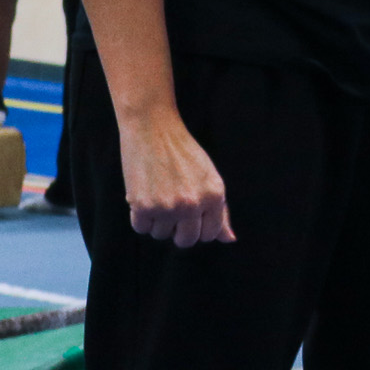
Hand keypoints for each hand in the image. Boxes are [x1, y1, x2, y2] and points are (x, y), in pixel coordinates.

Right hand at [118, 107, 234, 247]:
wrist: (154, 128)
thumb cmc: (183, 152)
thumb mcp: (209, 177)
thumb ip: (220, 210)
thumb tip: (230, 239)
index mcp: (215, 195)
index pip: (210, 234)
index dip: (199, 227)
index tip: (190, 215)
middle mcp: (193, 204)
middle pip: (186, 241)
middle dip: (178, 231)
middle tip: (173, 209)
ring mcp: (168, 207)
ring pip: (161, 235)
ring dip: (158, 220)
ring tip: (159, 194)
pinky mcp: (143, 206)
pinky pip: (141, 228)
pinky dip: (140, 216)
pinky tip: (145, 194)